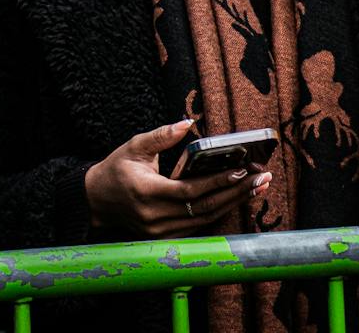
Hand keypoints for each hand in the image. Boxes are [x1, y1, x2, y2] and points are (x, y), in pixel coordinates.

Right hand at [83, 119, 271, 238]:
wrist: (96, 200)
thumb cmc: (115, 170)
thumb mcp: (134, 147)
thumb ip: (162, 136)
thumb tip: (187, 123)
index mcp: (146, 191)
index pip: (190, 190)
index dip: (218, 181)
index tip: (242, 171)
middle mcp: (154, 215)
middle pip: (204, 207)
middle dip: (237, 193)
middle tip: (262, 180)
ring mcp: (160, 230)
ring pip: (206, 219)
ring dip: (233, 204)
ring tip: (256, 189)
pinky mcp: (165, 237)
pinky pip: (198, 226)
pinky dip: (219, 212)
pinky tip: (235, 199)